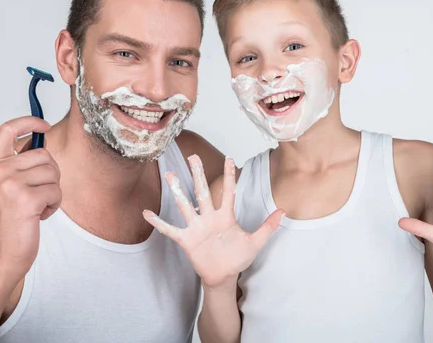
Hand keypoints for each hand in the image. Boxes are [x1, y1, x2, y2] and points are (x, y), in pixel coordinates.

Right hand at [0, 116, 61, 284]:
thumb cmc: (6, 224)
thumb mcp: (5, 187)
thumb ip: (19, 165)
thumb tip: (40, 142)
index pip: (8, 129)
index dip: (29, 122)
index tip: (43, 125)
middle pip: (44, 155)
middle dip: (50, 175)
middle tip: (38, 195)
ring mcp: (10, 184)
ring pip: (53, 173)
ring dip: (52, 192)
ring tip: (36, 207)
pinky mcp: (26, 200)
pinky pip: (57, 191)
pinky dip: (54, 205)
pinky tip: (39, 216)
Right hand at [143, 155, 283, 287]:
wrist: (224, 276)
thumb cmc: (238, 257)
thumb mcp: (255, 242)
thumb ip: (268, 227)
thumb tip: (284, 211)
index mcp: (225, 216)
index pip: (228, 192)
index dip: (229, 175)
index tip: (230, 158)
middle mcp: (209, 217)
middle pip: (202, 192)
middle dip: (198, 174)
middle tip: (192, 156)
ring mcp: (196, 227)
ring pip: (185, 205)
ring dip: (178, 191)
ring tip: (170, 175)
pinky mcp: (187, 240)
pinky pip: (170, 229)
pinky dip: (159, 223)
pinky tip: (147, 213)